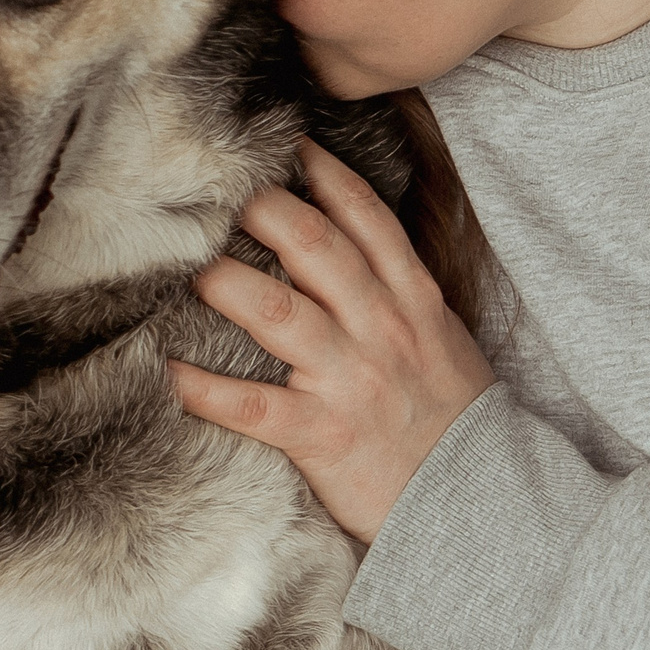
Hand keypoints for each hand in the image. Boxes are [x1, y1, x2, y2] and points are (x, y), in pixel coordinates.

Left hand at [170, 138, 494, 541]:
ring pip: (277, 313)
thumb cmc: (455, 420)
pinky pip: (252, 406)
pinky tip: (167, 373)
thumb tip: (355, 251)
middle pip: (315, 248)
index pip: (367, 221)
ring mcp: (350, 379)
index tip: (293, 147)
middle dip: (265, 212)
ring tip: (189, 267)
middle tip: (221, 192)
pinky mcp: (323, 435)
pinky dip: (205, 390)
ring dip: (226, 284)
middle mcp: (379, 328)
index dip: (328, 178)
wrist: (482, 501)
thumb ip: (401, 294)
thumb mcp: (444, 340)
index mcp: (412, 301)